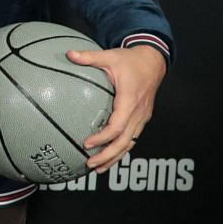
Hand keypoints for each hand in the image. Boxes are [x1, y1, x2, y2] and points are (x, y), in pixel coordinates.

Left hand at [70, 44, 167, 170]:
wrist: (154, 62)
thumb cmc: (131, 60)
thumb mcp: (110, 56)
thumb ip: (89, 57)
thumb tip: (69, 54)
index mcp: (130, 99)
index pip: (118, 125)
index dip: (103, 137)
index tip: (87, 143)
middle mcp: (138, 112)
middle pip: (125, 141)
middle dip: (108, 155)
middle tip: (90, 164)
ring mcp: (142, 117)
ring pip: (130, 143)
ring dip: (115, 157)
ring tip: (98, 169)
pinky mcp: (142, 118)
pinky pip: (132, 138)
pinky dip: (121, 150)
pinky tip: (109, 158)